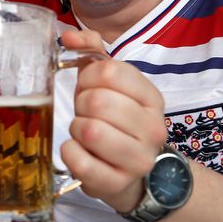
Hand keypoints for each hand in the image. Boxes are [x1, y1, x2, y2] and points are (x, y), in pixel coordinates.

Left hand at [58, 29, 167, 212]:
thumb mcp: (109, 84)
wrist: (131, 172)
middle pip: (97, 101)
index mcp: (151, 97)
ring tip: (85, 133)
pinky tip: (79, 151)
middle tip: (86, 113)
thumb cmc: (115, 121)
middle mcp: (153, 128)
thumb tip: (69, 37)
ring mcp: (138, 159)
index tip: (89, 87)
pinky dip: (70, 153)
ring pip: (89, 131)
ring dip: (76, 129)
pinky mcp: (117, 184)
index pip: (111, 71)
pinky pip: (80, 161)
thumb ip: (91, 51)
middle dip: (80, 104)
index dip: (88, 77)